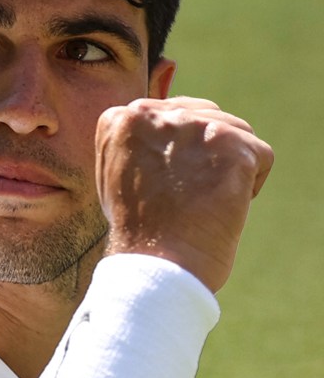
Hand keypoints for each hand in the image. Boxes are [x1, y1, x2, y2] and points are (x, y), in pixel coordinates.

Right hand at [97, 97, 274, 292]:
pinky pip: (260, 156)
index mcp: (121, 118)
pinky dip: (250, 185)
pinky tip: (221, 206)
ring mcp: (196, 127)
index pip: (173, 114)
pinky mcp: (233, 146)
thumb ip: (140, 141)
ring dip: (228, 168)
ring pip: (237, 133)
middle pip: (207, 117)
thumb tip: (174, 127)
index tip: (164, 185)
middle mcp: (155, 113)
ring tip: (201, 202)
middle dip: (207, 154)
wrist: (157, 264)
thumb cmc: (138, 229)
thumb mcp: (118, 173)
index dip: (177, 152)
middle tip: (186, 196)